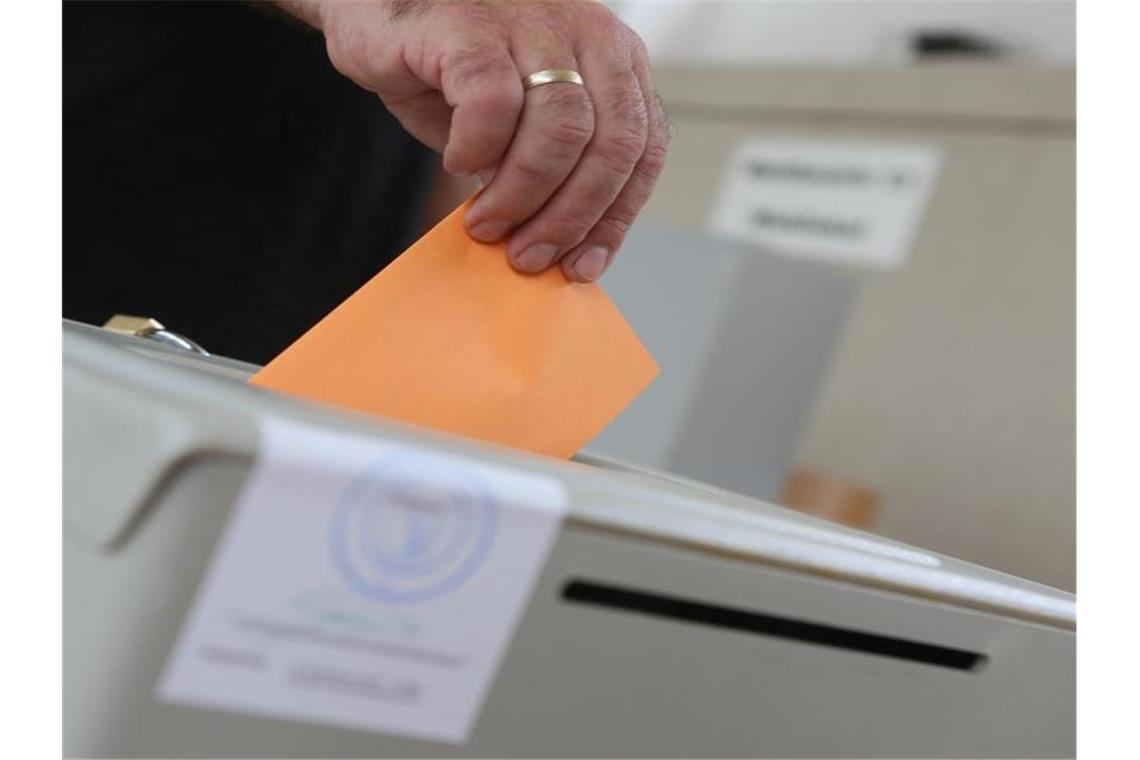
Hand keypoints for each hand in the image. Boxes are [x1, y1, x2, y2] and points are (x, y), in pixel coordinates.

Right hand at [287, 0, 667, 281]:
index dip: (615, 217)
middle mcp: (584, 31)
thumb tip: (560, 250)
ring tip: (487, 223)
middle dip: (572, 216)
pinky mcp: (469, 26)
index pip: (643, 149)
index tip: (581, 264)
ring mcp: (530, 22)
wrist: (375, 11)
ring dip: (524, 194)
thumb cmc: (450, 72)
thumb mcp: (519, 125)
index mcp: (612, 59)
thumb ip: (550, 172)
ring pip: (561, 127)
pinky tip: (458, 161)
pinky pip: (492, 101)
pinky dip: (478, 147)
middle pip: (612, 143)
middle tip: (528, 255)